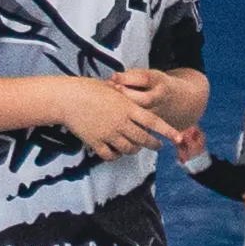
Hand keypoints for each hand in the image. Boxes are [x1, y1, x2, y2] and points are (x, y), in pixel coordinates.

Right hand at [49, 73, 183, 158]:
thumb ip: (125, 98)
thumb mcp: (112, 89)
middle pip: (144, 139)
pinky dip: (115, 156)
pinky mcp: (95, 142)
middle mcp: (121, 122)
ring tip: (136, 147)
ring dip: (135, 150)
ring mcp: (108, 133)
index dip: (167, 131)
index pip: (153, 122)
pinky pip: (110, 155)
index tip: (179, 137)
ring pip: (129, 149)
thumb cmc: (88, 88)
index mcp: (127, 108)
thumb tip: (134, 98)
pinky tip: (116, 153)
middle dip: (154, 144)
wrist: (65, 98)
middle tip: (157, 146)